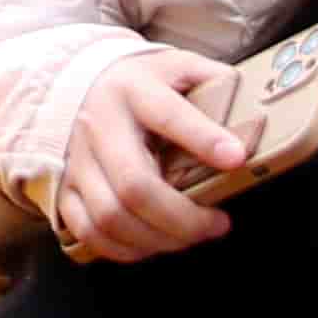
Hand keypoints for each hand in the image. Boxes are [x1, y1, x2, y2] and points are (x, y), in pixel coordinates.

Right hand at [45, 48, 246, 262]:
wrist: (76, 83)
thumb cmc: (139, 83)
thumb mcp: (177, 68)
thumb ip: (215, 83)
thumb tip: (254, 117)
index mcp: (133, 90)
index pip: (168, 114)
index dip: (203, 138)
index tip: (236, 158)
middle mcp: (99, 125)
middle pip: (135, 184)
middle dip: (182, 218)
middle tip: (216, 225)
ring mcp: (77, 160)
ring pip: (110, 216)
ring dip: (157, 239)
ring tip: (189, 236)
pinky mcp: (63, 188)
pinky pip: (88, 231)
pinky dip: (123, 249)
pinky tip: (151, 243)